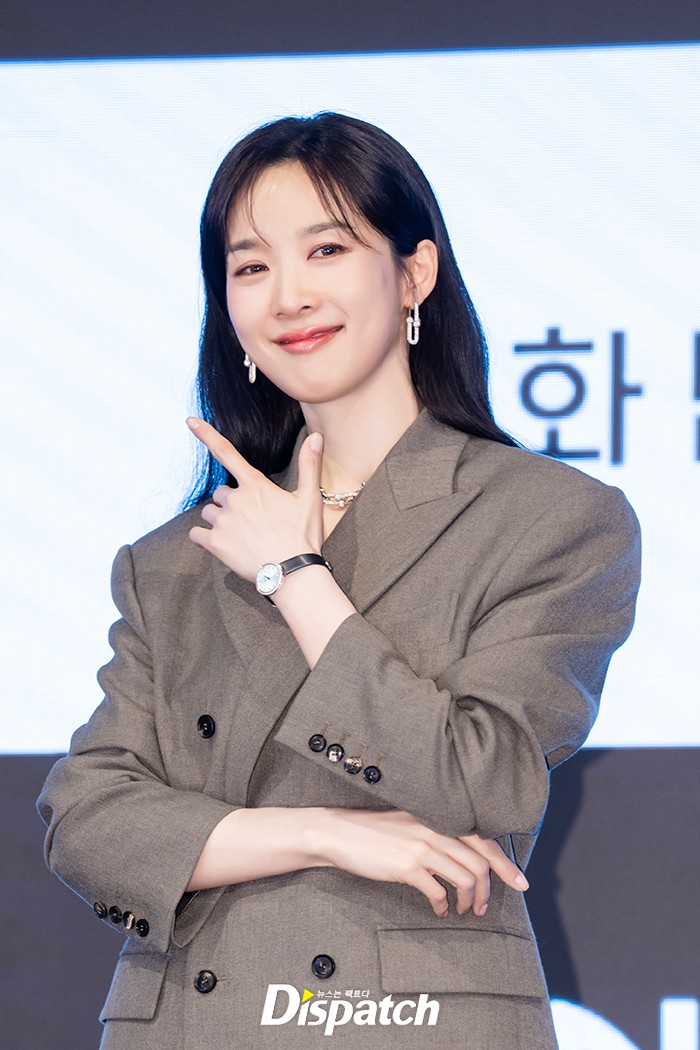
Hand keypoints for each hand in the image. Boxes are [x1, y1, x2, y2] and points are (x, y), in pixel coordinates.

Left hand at [186, 418, 324, 580]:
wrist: (293, 572)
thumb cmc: (303, 536)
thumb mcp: (310, 498)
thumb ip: (309, 465)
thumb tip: (316, 436)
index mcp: (256, 486)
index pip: (227, 453)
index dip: (207, 435)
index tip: (189, 421)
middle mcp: (236, 499)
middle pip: (220, 493)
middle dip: (230, 504)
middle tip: (251, 522)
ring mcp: (223, 521)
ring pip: (209, 513)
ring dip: (219, 521)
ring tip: (241, 537)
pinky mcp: (215, 543)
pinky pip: (196, 534)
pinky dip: (204, 539)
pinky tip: (222, 546)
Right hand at [310, 808, 527, 917]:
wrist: (339, 832)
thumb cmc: (373, 830)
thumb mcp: (410, 823)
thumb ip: (435, 832)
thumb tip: (462, 855)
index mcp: (438, 817)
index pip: (484, 839)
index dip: (506, 863)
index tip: (521, 882)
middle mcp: (435, 829)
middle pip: (480, 862)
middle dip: (489, 890)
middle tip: (485, 907)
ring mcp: (421, 847)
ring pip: (465, 878)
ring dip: (469, 901)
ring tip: (463, 911)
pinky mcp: (406, 866)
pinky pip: (438, 891)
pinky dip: (443, 906)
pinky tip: (439, 911)